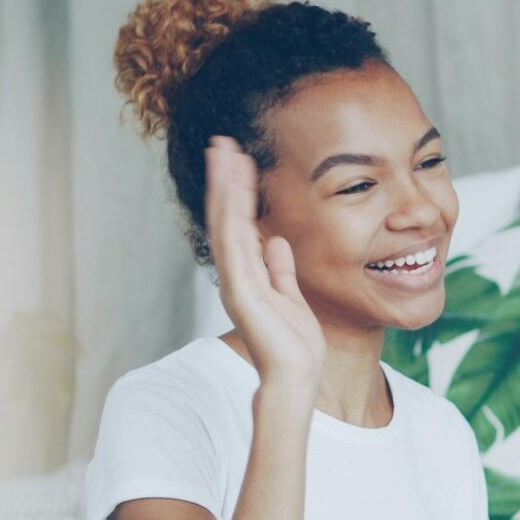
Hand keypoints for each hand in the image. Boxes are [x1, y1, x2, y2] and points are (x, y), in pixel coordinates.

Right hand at [204, 135, 325, 388]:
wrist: (296, 376)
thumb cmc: (294, 345)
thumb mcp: (291, 297)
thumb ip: (281, 270)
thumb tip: (277, 243)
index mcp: (248, 274)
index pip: (240, 223)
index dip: (239, 191)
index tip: (241, 160)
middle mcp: (237, 273)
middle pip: (227, 216)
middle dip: (225, 179)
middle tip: (223, 142)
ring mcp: (235, 280)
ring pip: (225, 222)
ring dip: (224, 186)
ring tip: (223, 151)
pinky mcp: (241, 289)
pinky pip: (233, 243)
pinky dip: (231, 214)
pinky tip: (232, 187)